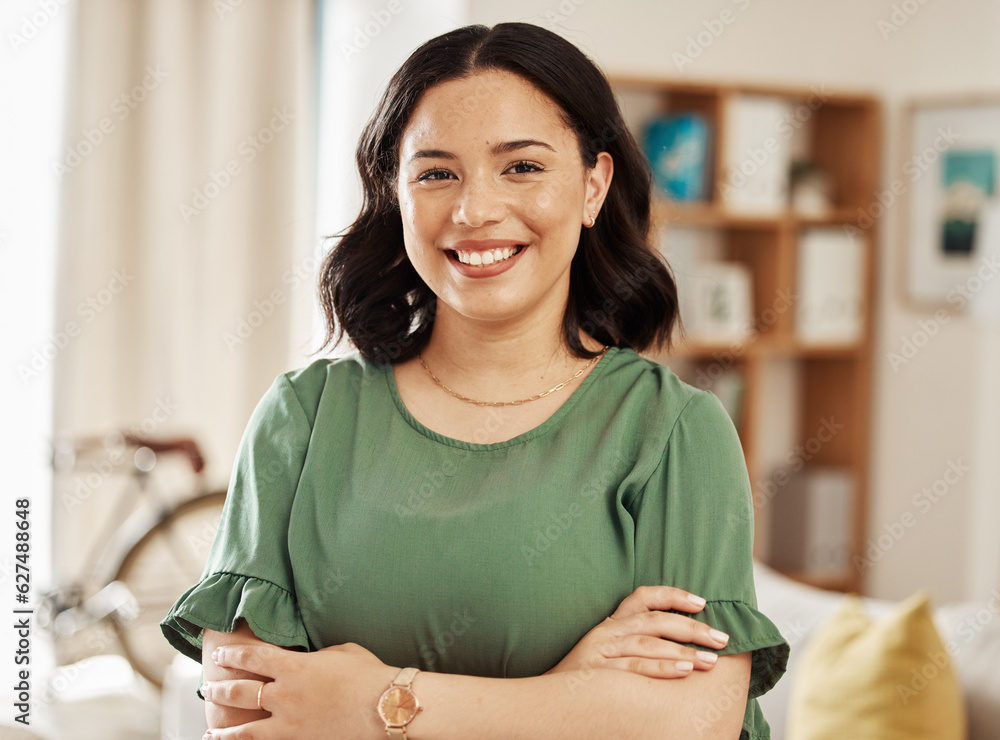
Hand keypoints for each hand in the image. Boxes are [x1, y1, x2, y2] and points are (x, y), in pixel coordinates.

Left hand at [200, 641, 397, 738]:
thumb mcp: (340, 652)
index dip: (232, 656)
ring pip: (246, 730)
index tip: (220, 656)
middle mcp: (285, 695)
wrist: (385, 707)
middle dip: (221, 689)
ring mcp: (290, 724)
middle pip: (241, 691)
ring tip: (211, 730)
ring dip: (224, 730)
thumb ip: (316, 657)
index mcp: (294, 666)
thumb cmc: (369, 675)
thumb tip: (308, 662)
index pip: (252, 657)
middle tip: (209, 688)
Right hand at [545, 585, 729, 678]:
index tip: (702, 601)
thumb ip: (636, 643)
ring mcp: (603, 651)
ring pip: (649, 642)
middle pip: (655, 619)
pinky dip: (663, 667)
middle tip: (722, 637)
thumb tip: (679, 644)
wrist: (547, 702)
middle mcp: (607, 632)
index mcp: (611, 623)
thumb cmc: (586, 679)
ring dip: (684, 650)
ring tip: (712, 660)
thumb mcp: (607, 652)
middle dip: (692, 627)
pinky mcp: (600, 672)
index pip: (643, 597)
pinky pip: (636, 667)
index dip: (673, 595)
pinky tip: (685, 671)